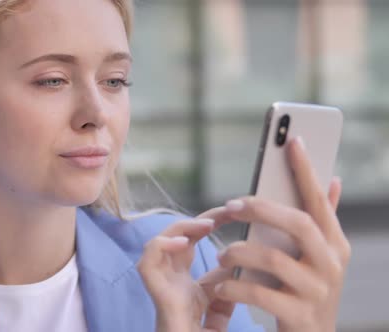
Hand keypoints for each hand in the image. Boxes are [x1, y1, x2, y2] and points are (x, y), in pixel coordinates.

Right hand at [137, 213, 235, 331]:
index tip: (233, 212)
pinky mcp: (157, 292)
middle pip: (176, 237)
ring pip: (157, 243)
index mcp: (182, 280)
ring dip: (181, 228)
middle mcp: (168, 278)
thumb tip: (235, 265)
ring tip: (209, 225)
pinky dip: (162, 246)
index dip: (207, 223)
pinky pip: (148, 262)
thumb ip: (224, 289)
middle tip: (228, 210)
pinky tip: (185, 242)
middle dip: (200, 219)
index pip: (191, 241)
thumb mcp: (218, 309)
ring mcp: (161, 284)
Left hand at [214, 137, 350, 331]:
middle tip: (230, 206)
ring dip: (239, 252)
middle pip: (298, 223)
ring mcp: (318, 291)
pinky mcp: (300, 316)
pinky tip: (221, 287)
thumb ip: (320, 222)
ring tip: (222, 256)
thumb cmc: (305, 292)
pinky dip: (235, 287)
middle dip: (261, 209)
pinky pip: (260, 293)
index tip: (292, 141)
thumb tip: (333, 179)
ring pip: (273, 259)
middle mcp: (331, 264)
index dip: (306, 171)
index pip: (320, 201)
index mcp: (334, 245)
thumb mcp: (318, 257)